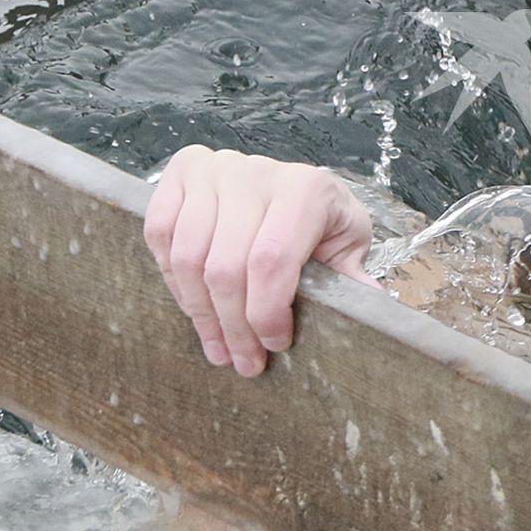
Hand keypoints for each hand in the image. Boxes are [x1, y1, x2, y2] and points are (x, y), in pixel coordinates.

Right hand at [143, 146, 376, 375]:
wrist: (293, 181)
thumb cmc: (323, 218)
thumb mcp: (348, 242)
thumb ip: (351, 277)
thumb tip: (372, 313)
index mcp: (305, 188)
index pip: (271, 260)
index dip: (265, 312)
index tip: (274, 345)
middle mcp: (255, 172)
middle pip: (225, 266)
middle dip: (233, 326)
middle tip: (243, 362)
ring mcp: (213, 169)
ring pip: (188, 257)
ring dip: (200, 313)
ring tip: (218, 347)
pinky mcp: (180, 172)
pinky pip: (159, 234)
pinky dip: (172, 279)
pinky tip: (194, 307)